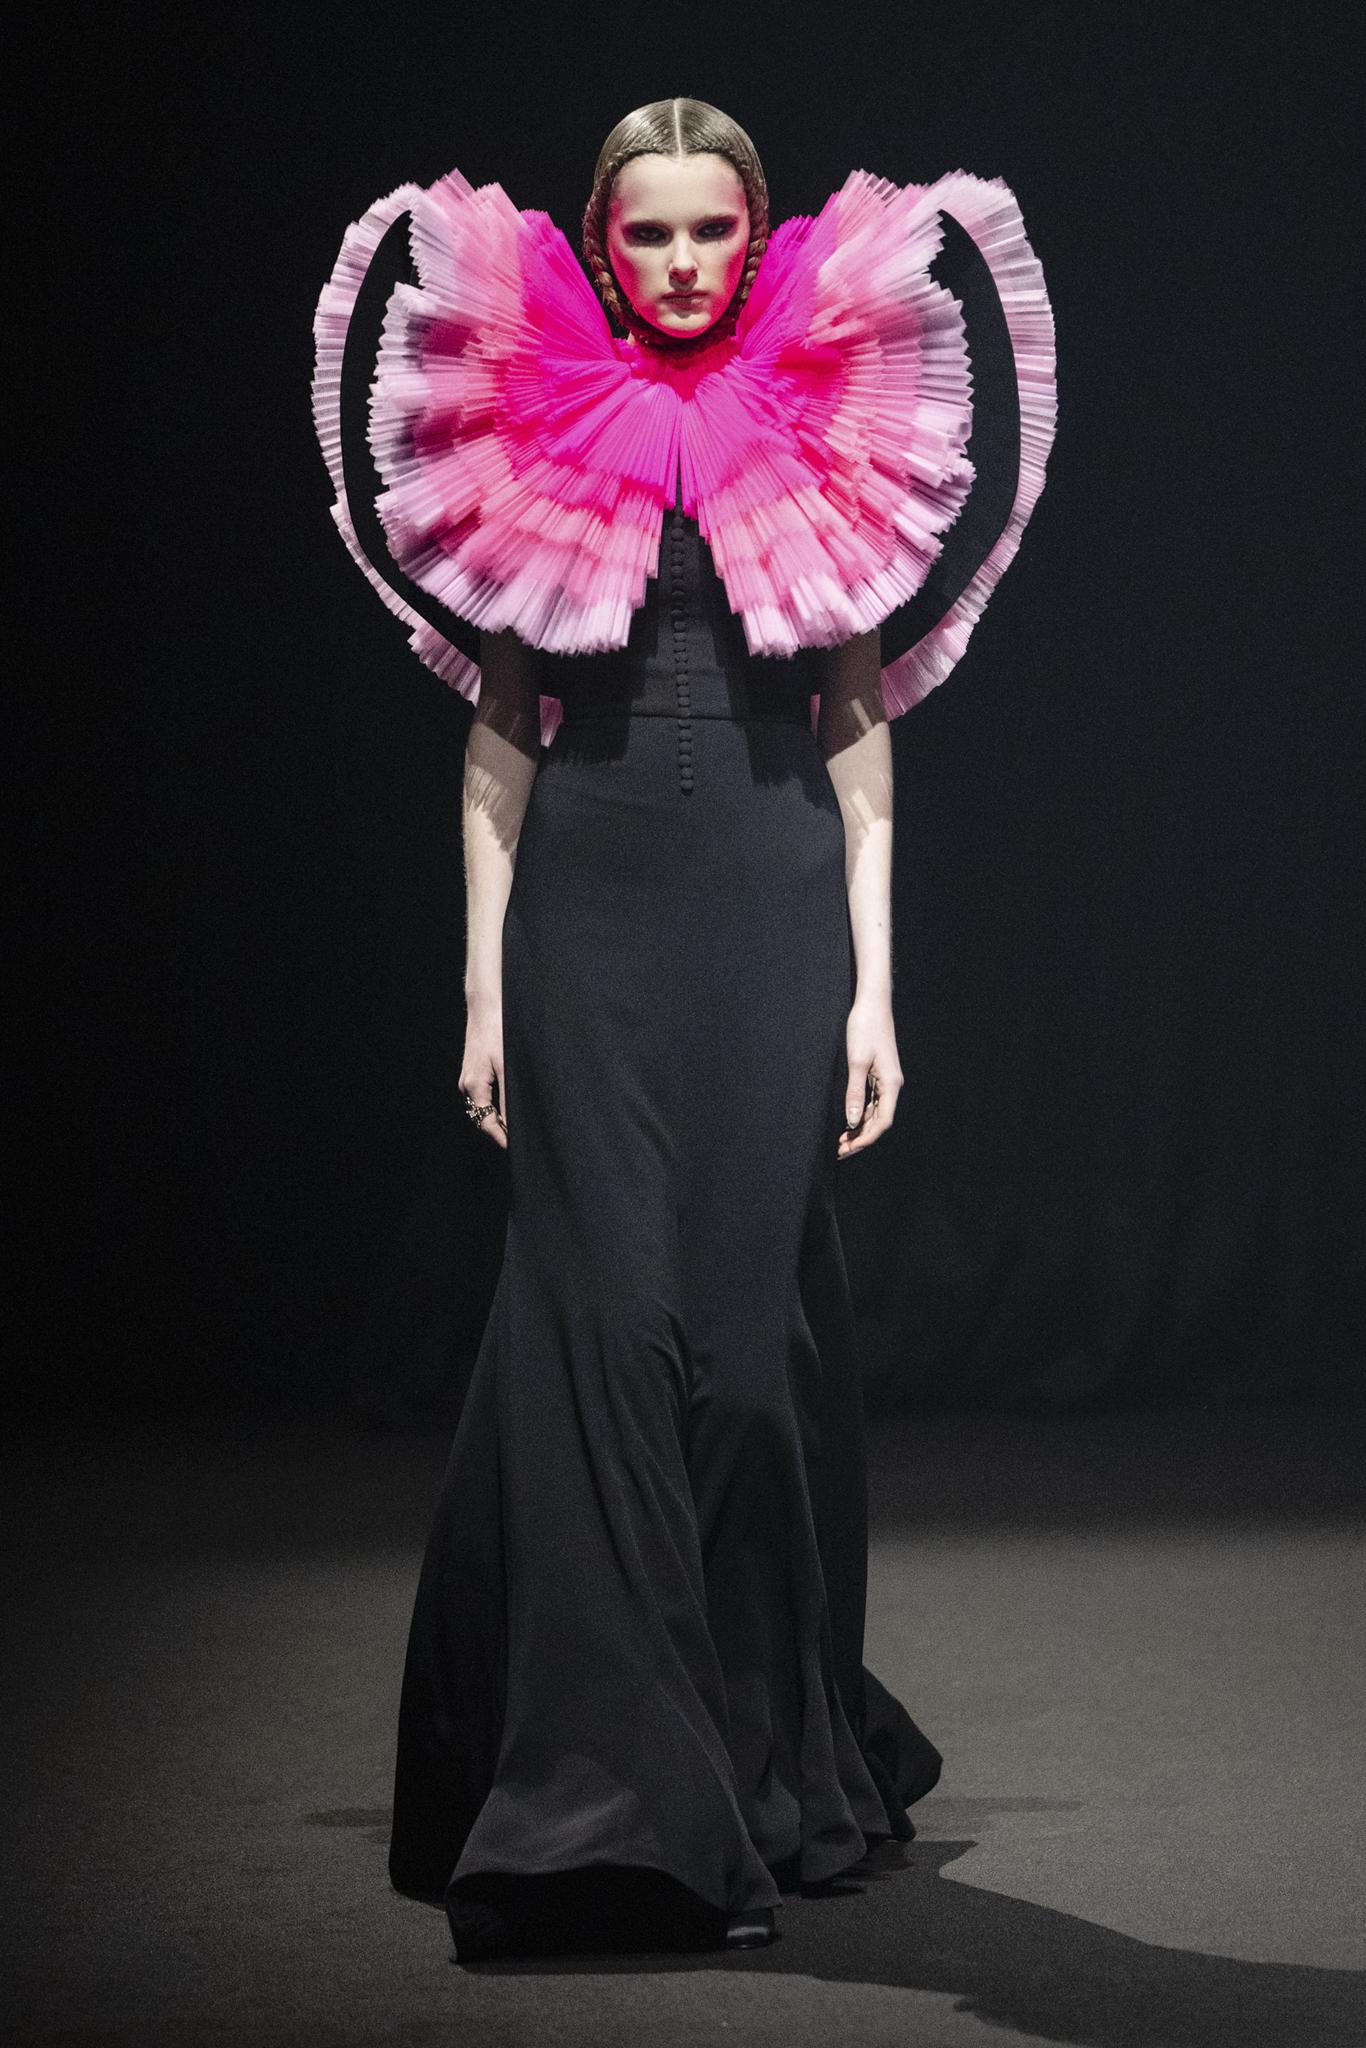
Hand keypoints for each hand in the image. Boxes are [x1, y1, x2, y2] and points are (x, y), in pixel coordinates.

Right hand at [460, 994, 507, 1149]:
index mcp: (474, 1085)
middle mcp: (466, 1084)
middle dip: (499, 1130)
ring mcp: (468, 1078)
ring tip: (517, 1127)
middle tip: (520, 1141)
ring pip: (482, 1107)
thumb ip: (508, 1094)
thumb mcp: (507, 1065)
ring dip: (497, 1118)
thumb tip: (513, 1119)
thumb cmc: (498, 1032)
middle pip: (482, 1117)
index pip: (486, 1122)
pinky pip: (482, 1096)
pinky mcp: (472, 1072)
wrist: (486, 1008)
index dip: (500, 1137)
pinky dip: (494, 1105)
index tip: (515, 1148)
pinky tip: (509, 1106)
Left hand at [838, 992, 901, 1159]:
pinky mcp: (878, 1075)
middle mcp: (892, 1086)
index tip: (848, 1148)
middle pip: (879, 1121)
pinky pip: (872, 1101)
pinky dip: (860, 1114)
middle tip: (839, 1151)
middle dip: (861, 1138)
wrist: (872, 1004)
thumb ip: (855, 1093)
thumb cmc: (865, 1028)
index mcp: (891, 1084)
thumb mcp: (857, 1061)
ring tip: (841, 1142)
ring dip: (859, 1128)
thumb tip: (852, 1121)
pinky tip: (848, 1122)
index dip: (866, 1138)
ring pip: (875, 1113)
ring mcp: (886, 1081)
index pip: (883, 1121)